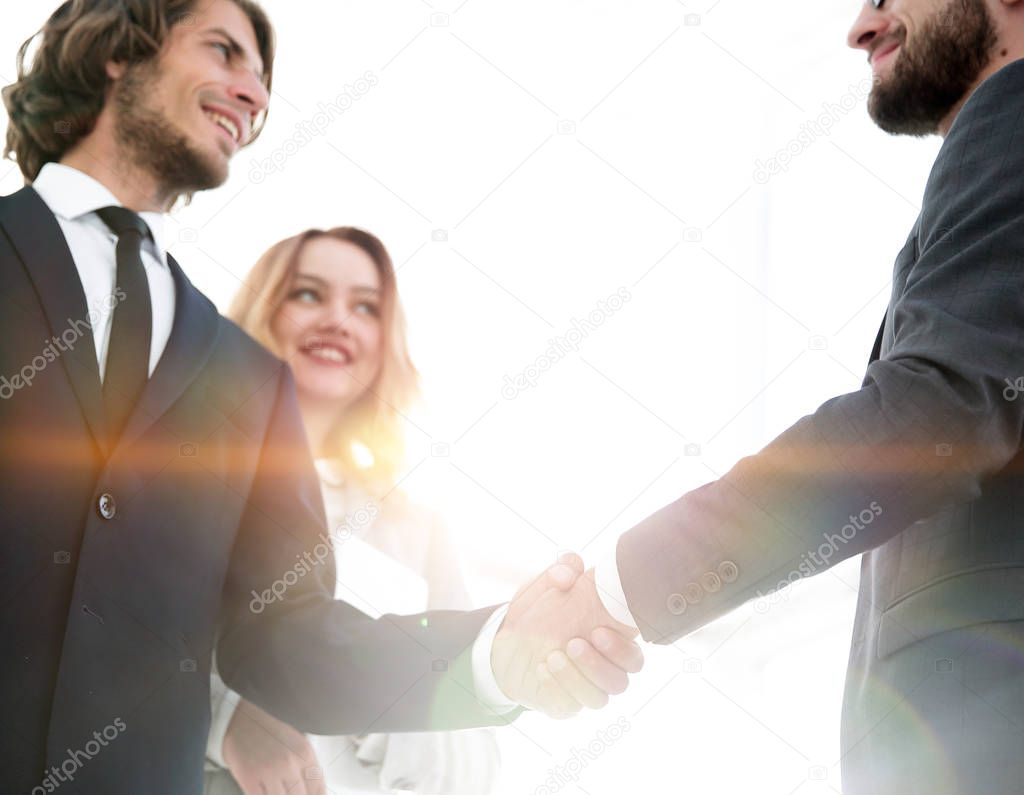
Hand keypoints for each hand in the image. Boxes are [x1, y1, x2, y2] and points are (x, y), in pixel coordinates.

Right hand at [222, 698, 324, 794]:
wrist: (242, 718)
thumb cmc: (270, 731)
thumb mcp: (297, 742)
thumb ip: (307, 766)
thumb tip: (316, 790)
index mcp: (305, 753)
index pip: (318, 788)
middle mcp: (290, 763)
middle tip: (291, 791)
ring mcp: (270, 771)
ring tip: (279, 789)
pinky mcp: (250, 778)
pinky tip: (266, 790)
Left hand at [492, 559, 642, 717]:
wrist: (503, 640)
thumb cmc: (537, 612)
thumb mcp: (544, 586)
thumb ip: (560, 570)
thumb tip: (570, 569)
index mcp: (608, 642)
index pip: (634, 655)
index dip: (623, 648)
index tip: (598, 630)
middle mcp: (602, 669)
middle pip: (621, 680)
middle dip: (600, 664)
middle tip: (574, 643)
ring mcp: (582, 690)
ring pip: (599, 699)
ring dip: (578, 677)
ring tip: (554, 656)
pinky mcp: (561, 704)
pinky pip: (569, 706)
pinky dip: (557, 688)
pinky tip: (542, 669)